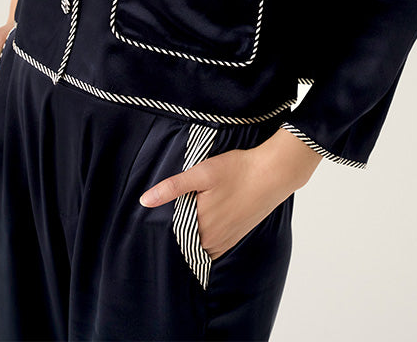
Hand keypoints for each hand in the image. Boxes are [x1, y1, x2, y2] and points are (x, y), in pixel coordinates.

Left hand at [138, 128, 322, 258]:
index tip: (156, 212)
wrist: (272, 173)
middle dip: (177, 227)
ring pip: (199, 244)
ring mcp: (227, 241)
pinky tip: (204, 218)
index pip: (172, 234)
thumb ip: (171, 188)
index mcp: (201, 227)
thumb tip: (144, 201)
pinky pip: (214, 246)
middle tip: (175, 206)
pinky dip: (205, 236)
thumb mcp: (200, 173)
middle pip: (185, 240)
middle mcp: (213, 241)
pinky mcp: (237, 237)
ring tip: (188, 211)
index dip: (163, 223)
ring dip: (191, 233)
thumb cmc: (237, 170)